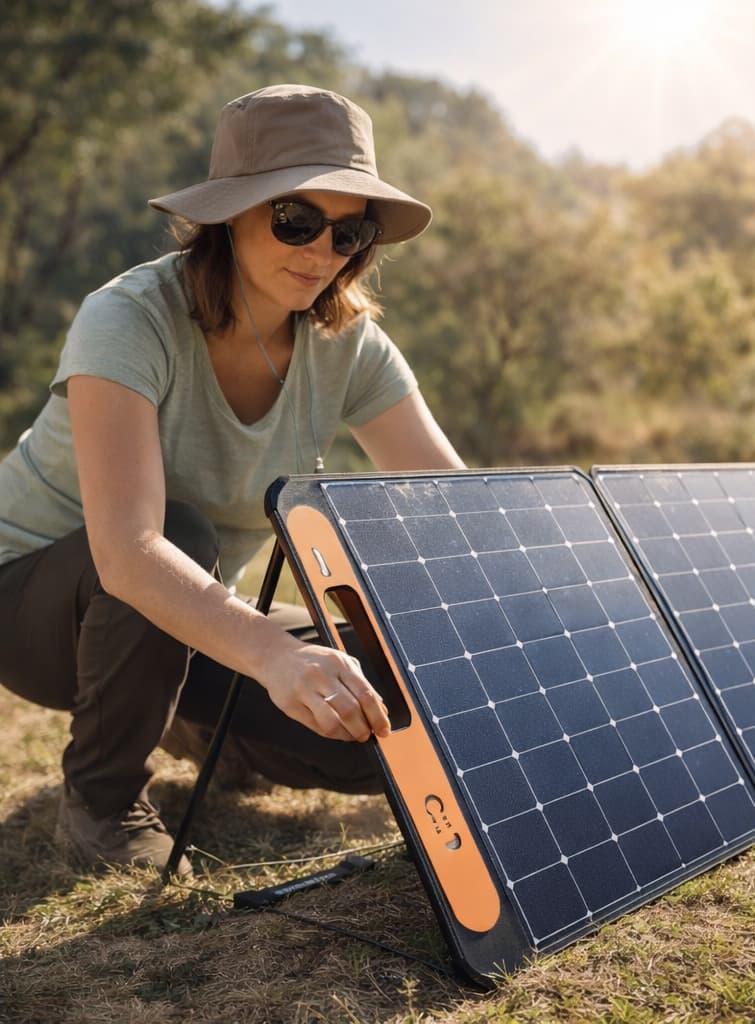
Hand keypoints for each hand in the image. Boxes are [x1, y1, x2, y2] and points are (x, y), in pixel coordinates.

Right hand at [261, 640, 390, 741]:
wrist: (275, 655)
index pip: (365, 694)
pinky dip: (332, 734)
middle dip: (364, 728)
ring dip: (347, 735)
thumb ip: (361, 683)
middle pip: (350, 710)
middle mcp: (322, 676)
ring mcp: (304, 690)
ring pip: (332, 722)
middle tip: (368, 734)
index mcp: (339, 663)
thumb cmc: (312, 660)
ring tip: (352, 735)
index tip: (384, 729)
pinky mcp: (291, 704)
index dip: (378, 716)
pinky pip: (316, 726)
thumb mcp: (340, 662)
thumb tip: (381, 708)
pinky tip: (336, 731)